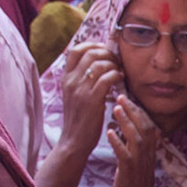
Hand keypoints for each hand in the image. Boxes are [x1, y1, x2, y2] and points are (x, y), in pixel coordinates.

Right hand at [58, 41, 123, 157]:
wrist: (74, 141)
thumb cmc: (78, 118)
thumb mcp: (73, 95)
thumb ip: (81, 80)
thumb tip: (98, 64)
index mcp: (66, 78)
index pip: (75, 50)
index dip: (92, 45)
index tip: (104, 50)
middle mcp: (71, 81)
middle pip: (90, 53)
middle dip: (107, 53)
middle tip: (116, 61)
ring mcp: (80, 90)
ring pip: (100, 64)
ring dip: (114, 65)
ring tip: (119, 72)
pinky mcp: (92, 100)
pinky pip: (107, 78)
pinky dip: (116, 76)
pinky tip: (120, 80)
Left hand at [107, 94, 163, 186]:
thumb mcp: (135, 166)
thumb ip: (132, 149)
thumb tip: (123, 133)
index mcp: (149, 154)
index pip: (147, 127)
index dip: (138, 112)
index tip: (128, 98)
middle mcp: (147, 156)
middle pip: (145, 127)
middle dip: (134, 110)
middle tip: (121, 96)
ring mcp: (140, 165)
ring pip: (137, 138)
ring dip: (126, 122)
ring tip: (116, 108)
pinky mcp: (129, 173)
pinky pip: (125, 155)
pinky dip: (118, 143)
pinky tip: (110, 133)